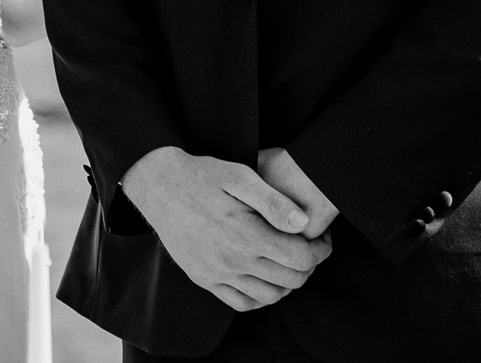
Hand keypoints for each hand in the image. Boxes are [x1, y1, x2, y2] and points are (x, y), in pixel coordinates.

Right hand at [122, 147, 332, 310]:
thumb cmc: (201, 176)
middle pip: (291, 279)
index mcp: (246, 235)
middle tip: (309, 247)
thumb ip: (274, 201)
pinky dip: (261, 298)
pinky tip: (264, 278)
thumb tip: (303, 222)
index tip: (322, 238)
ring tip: (289, 262)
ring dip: (288, 283)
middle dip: (309, 265)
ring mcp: (216, 274)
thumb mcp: (239, 176)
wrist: (158, 185)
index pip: (301, 258)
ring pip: (270, 297)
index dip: (321, 250)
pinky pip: (242, 303)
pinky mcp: (204, 279)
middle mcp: (232, 261)